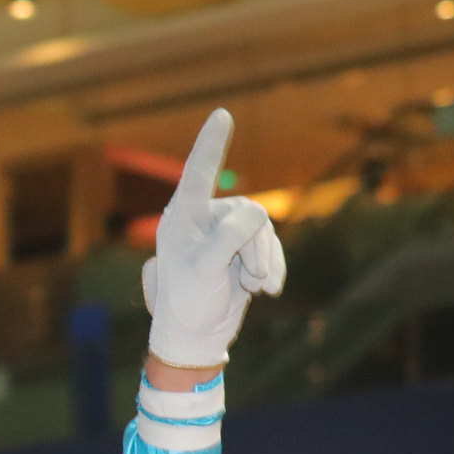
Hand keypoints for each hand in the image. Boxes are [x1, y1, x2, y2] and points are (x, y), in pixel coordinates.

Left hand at [144, 109, 286, 369]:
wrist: (197, 339)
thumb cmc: (188, 304)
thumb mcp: (206, 269)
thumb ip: (229, 237)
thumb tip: (256, 213)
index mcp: (182, 217)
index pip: (199, 171)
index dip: (212, 142)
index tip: (222, 114)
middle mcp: (202, 220)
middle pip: (248, 213)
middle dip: (257, 247)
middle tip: (251, 280)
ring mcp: (223, 235)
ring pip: (263, 231)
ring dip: (265, 261)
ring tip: (257, 288)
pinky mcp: (240, 251)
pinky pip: (269, 246)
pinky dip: (271, 267)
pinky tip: (266, 290)